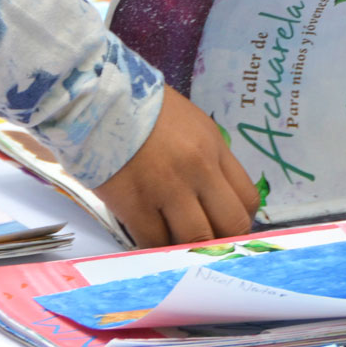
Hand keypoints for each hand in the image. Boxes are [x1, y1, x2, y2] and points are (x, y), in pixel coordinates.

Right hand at [94, 86, 259, 246]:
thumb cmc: (144, 110)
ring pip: (195, 238)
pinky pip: (154, 241)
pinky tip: (150, 238)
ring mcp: (167, 188)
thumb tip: (215, 197)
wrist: (97, 99)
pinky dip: (155, 246)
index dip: (240, 220)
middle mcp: (198, 170)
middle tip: (206, 243)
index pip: (248, 199)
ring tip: (176, 243)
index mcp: (215, 148)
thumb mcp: (192, 125)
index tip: (226, 227)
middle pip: (230, 224)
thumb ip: (209, 159)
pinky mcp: (133, 204)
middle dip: (223, 240)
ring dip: (188, 247)